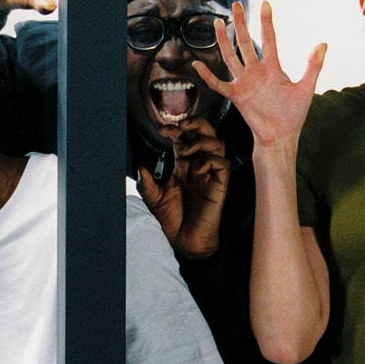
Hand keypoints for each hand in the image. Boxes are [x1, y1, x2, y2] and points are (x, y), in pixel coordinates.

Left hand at [138, 116, 228, 258]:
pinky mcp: (220, 186)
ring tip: (187, 151)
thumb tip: (140, 168)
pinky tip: (198, 168)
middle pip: (206, 133)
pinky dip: (211, 160)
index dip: (176, 128)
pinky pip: (223, 164)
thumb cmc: (172, 218)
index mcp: (184, 165)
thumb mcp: (154, 199)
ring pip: (218, 144)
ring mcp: (210, 175)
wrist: (183, 240)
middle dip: (197, 123)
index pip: (185, 138)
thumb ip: (147, 183)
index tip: (162, 129)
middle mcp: (199, 166)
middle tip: (182, 124)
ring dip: (202, 141)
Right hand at [196, 1, 325, 151]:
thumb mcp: (306, 87)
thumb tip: (323, 43)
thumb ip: (313, 65)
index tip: (265, 4)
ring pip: (230, 56)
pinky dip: (207, 75)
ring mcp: (244, 82)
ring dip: (223, 40)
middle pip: (244, 42)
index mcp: (273, 68)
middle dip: (240, 24)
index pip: (268, 39)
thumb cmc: (294, 114)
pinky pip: (217, 83)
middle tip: (235, 5)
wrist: (280, 135)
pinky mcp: (235, 96)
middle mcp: (256, 71)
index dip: (266, 22)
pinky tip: (197, 64)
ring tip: (217, 23)